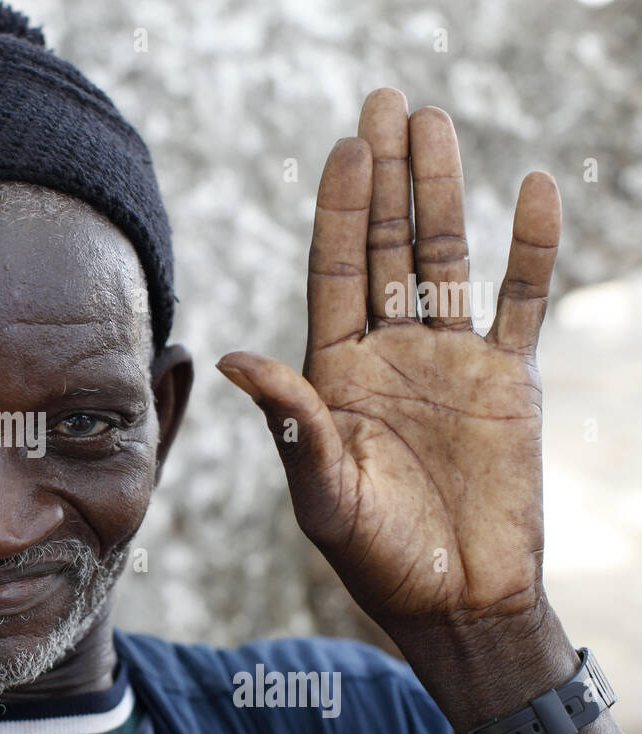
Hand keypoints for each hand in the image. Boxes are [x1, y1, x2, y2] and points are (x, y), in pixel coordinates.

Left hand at [216, 88, 561, 659]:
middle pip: (387, 247)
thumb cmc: (379, 559)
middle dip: (386, 177)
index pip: (335, 272)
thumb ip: (289, 422)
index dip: (341, 211)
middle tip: (384, 102)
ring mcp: (449, 361)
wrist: (459, 601)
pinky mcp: (509, 380)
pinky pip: (523, 300)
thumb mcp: (322, 494)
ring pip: (448, 258)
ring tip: (434, 122)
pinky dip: (533, 247)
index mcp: (336, 373)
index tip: (345, 148)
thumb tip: (229, 356)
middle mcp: (388, 354)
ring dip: (444, 191)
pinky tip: (533, 189)